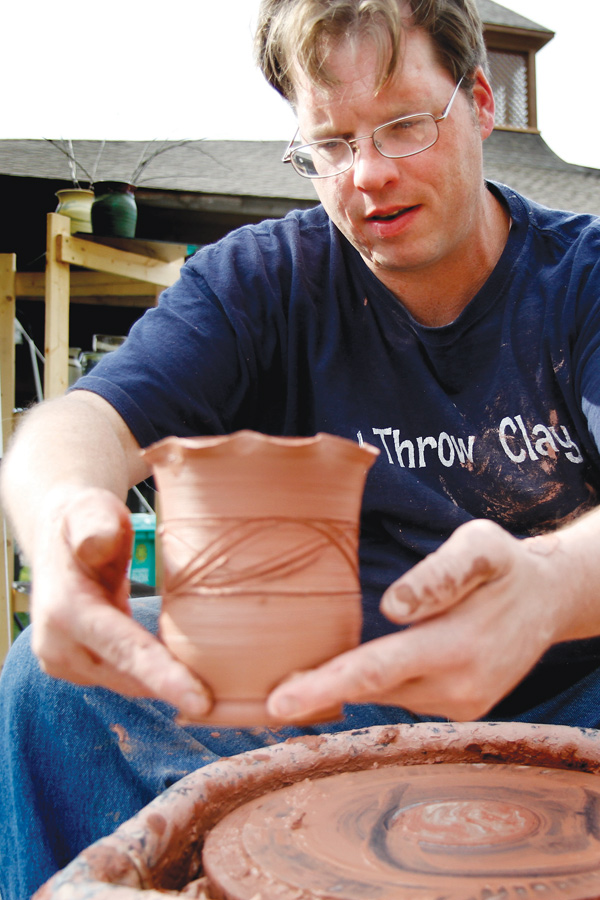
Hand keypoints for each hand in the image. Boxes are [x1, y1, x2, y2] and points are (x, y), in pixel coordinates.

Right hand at [29, 487, 211, 719]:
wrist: (58, 536)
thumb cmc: (84, 518)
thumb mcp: (90, 508)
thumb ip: (97, 523)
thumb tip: (97, 543)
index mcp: (65, 611)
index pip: (123, 650)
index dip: (164, 677)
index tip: (201, 702)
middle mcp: (57, 646)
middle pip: (129, 676)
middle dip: (176, 688)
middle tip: (228, 698)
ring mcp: (63, 662)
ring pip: (127, 683)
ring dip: (165, 686)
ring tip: (215, 691)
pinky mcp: (76, 667)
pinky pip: (122, 677)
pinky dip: (152, 676)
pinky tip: (186, 673)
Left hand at [267, 520, 561, 721]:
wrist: (548, 600)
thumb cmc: (505, 566)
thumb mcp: (480, 547)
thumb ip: (438, 575)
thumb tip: (392, 607)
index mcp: (456, 647)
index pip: (375, 671)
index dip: (323, 687)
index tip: (279, 701)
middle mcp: (458, 687)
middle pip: (371, 689)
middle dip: (320, 689)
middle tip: (269, 689)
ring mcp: (461, 704)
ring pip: (386, 693)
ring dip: (353, 680)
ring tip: (319, 661)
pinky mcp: (462, 708)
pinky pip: (407, 694)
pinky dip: (382, 680)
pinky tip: (373, 659)